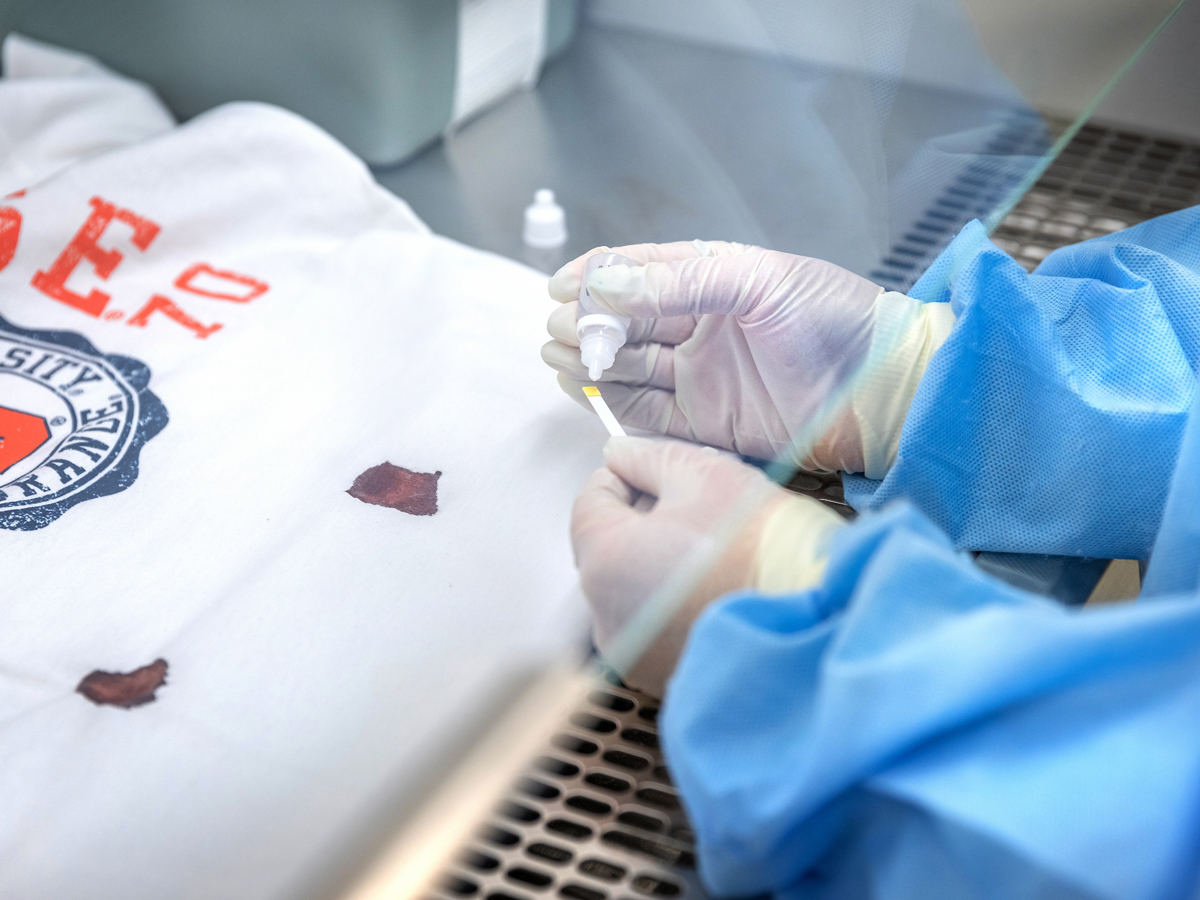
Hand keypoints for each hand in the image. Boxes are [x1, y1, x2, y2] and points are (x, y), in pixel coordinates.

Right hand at [542, 241, 884, 472]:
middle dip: (587, 321)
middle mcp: (701, 326)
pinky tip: (581, 385)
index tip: (561, 285)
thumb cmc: (836, 321)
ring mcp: (701, 376)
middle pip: (627, 321)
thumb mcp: (759, 282)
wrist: (885, 391)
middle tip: (560, 326)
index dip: (598, 276)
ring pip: (627, 366)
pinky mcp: (705, 422)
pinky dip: (609, 400)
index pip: (641, 272)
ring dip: (590, 359)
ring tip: (559, 354)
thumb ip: (682, 284)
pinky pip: (644, 411)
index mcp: (715, 279)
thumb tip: (608, 286)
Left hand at [572, 436, 840, 694]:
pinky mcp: (662, 678)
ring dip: (656, 566)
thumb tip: (620, 453)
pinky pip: (654, 628)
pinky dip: (673, 607)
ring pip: (630, 591)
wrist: (819, 618)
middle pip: (608, 550)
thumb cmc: (762, 545)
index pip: (589, 503)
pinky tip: (717, 590)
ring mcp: (633, 654)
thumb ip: (647, 457)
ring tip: (713, 553)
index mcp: (605, 561)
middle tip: (694, 510)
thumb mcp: (703, 473)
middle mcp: (606, 617)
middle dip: (641, 523)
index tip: (652, 471)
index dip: (621, 478)